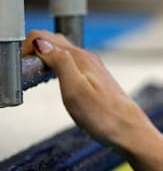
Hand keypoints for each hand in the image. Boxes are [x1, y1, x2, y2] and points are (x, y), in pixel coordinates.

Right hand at [22, 30, 153, 152]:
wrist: (131, 133)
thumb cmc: (105, 117)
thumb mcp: (75, 90)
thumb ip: (59, 63)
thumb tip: (43, 43)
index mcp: (80, 58)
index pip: (43, 37)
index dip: (27, 47)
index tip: (23, 65)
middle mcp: (88, 59)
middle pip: (53, 42)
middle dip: (35, 49)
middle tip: (27, 70)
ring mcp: (94, 69)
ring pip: (62, 52)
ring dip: (45, 57)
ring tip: (37, 74)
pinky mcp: (96, 80)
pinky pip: (71, 64)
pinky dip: (57, 66)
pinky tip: (56, 80)